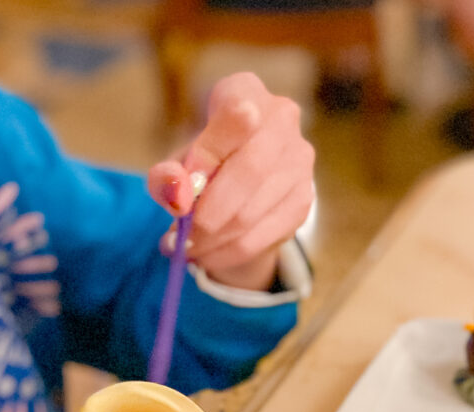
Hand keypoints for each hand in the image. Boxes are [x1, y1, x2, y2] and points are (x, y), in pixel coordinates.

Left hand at [148, 72, 315, 290]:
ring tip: (186, 250)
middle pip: (249, 171)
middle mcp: (283, 119)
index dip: (205, 156)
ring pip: (253, 212)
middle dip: (208, 215)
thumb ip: (169, 174)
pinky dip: (230, 253)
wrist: (244, 178)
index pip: (233, 117)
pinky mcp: (304, 199)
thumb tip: (178, 197)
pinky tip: (209, 256)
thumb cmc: (207, 163)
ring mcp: (300, 161)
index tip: (181, 194)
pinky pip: (263, 236)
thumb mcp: (179, 161)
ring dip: (214, 241)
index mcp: (246, 92)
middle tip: (179, 240)